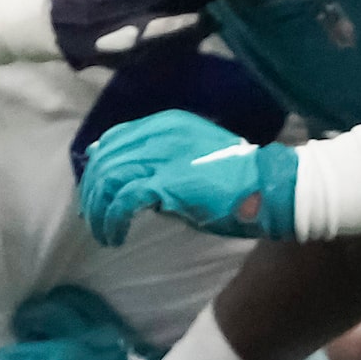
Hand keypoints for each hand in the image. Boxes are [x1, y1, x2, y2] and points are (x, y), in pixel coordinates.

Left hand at [81, 109, 298, 244]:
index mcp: (166, 124)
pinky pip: (122, 201)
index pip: (115, 139)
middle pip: (105, 159)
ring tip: (103, 233)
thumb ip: (160, 163)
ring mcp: (161, 156)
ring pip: (107, 179)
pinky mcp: (164, 183)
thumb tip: (127, 183)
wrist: (267, 187)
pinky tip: (115, 236)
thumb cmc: (235, 179)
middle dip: (93, 192)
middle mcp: (158, 134)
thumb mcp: (192, 159)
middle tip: (93, 217)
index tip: (95, 190)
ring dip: (98, 211)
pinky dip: (112, 220)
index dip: (97, 166)